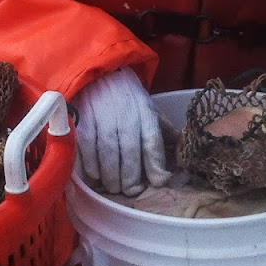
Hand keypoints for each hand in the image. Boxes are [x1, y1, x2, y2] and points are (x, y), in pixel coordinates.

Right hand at [74, 67, 171, 195]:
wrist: (101, 73)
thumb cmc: (127, 97)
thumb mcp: (149, 109)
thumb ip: (164, 132)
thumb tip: (182, 155)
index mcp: (145, 113)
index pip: (152, 142)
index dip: (156, 165)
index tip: (159, 182)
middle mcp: (125, 115)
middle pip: (129, 152)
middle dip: (130, 178)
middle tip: (130, 191)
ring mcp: (102, 117)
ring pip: (107, 153)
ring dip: (110, 176)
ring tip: (113, 187)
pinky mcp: (83, 120)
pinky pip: (86, 148)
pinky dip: (91, 165)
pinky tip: (95, 176)